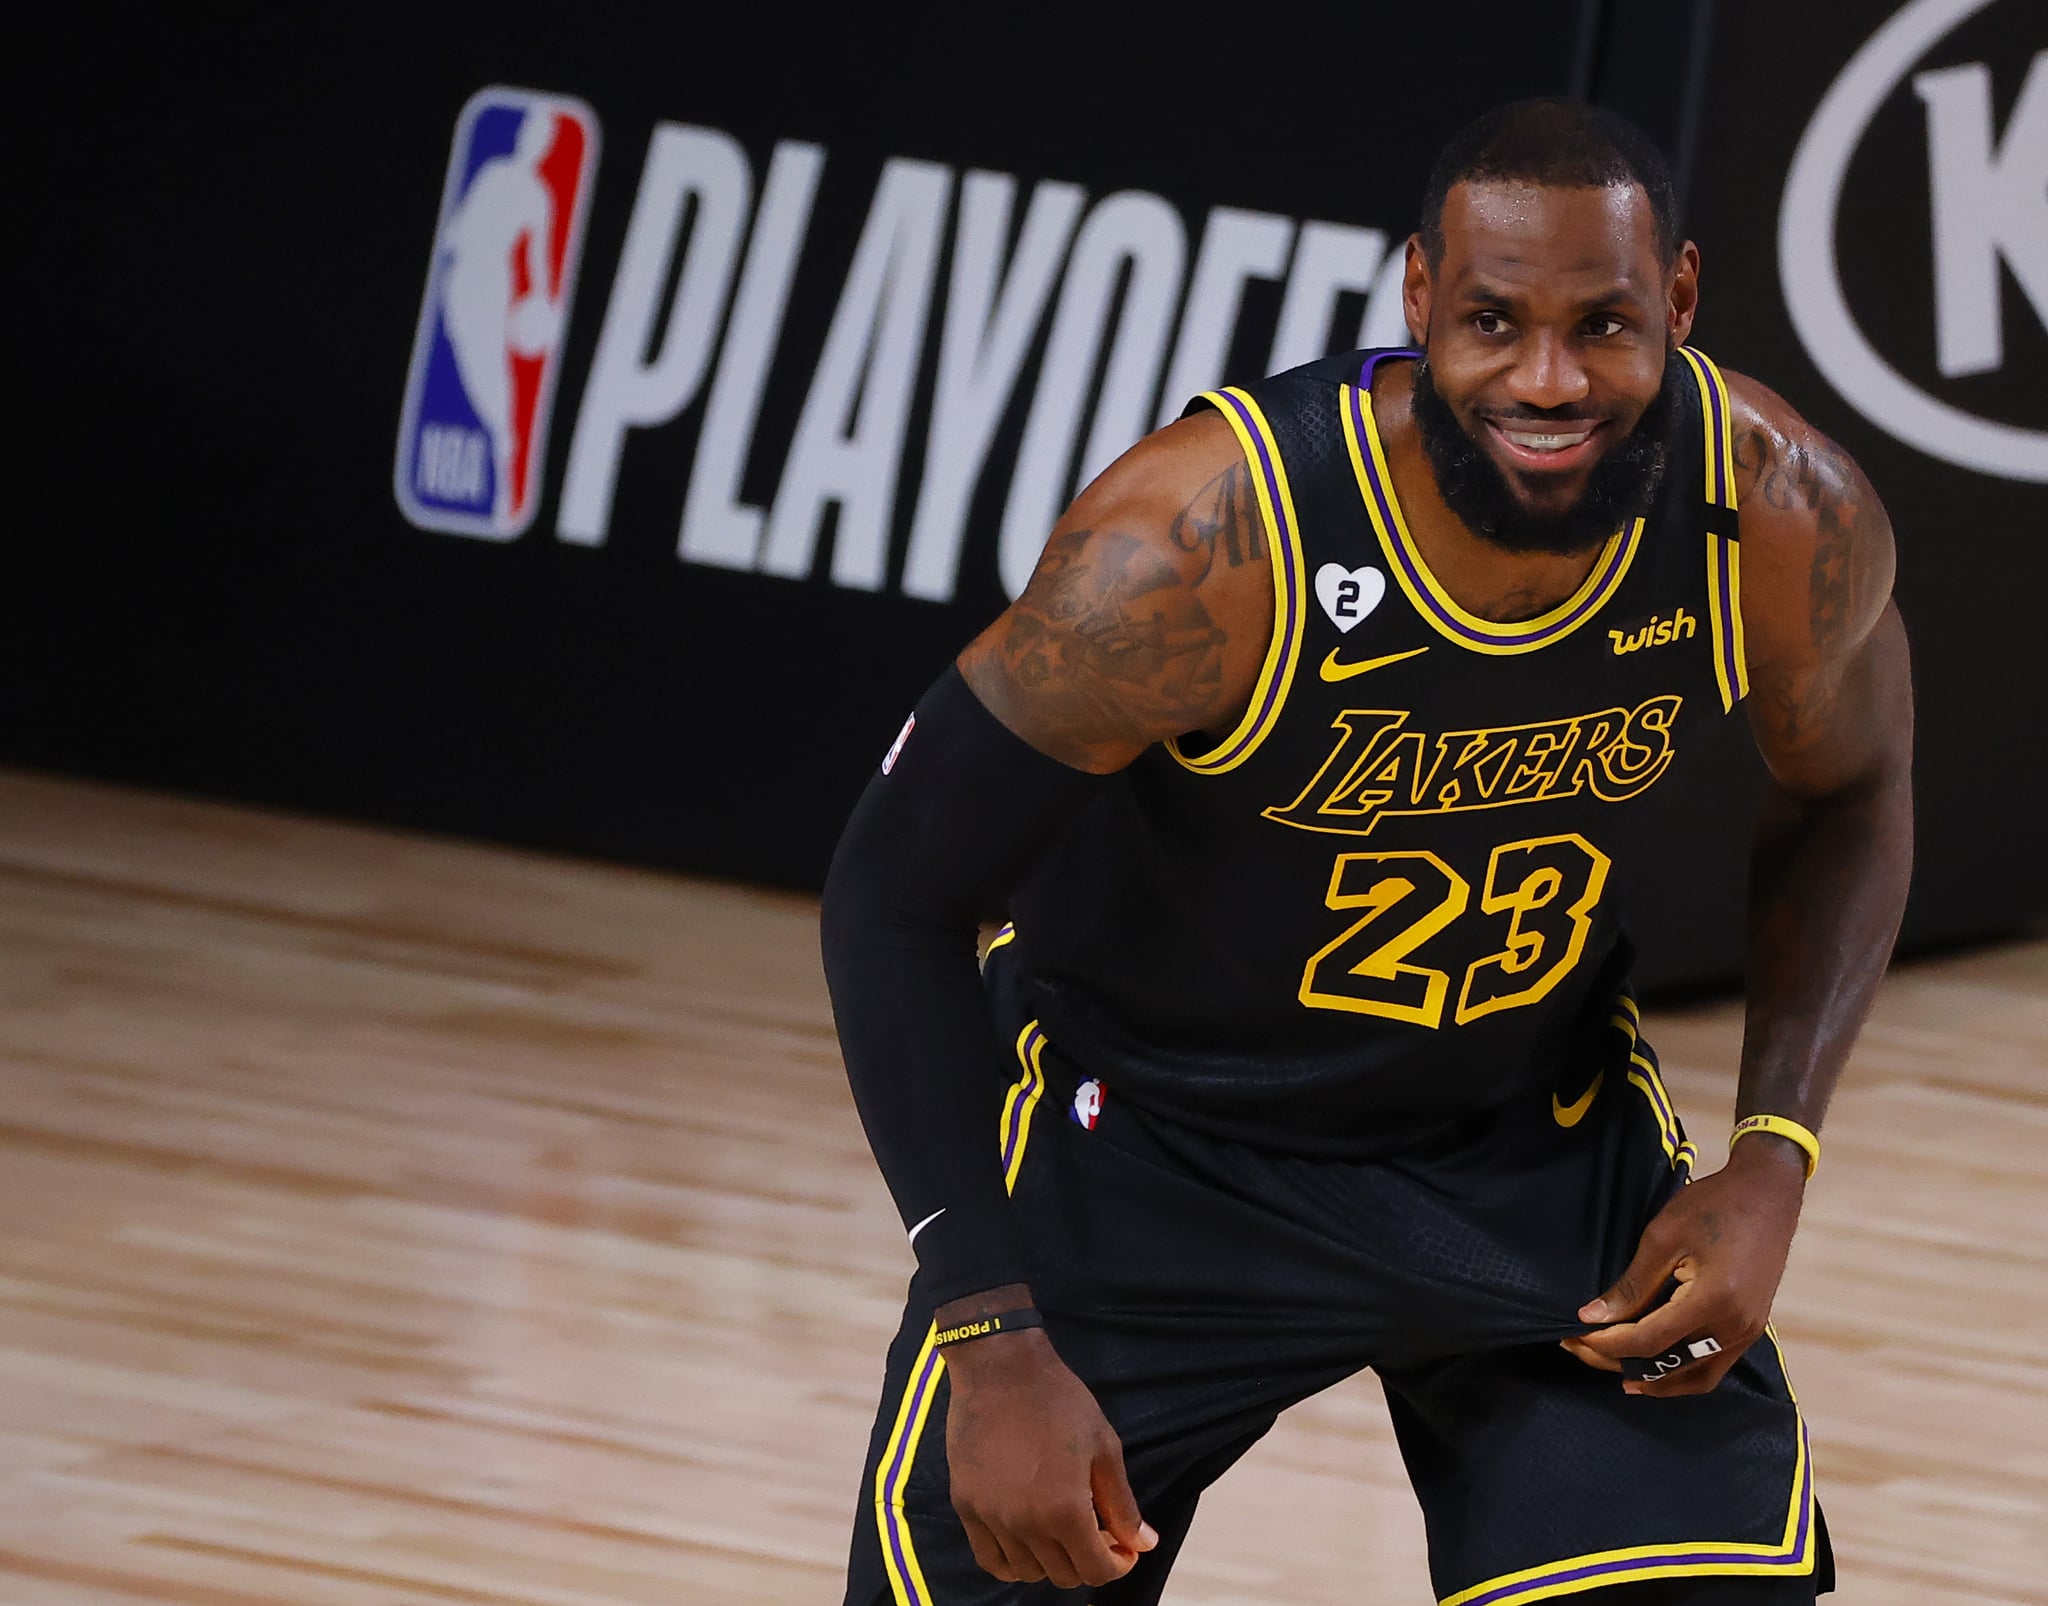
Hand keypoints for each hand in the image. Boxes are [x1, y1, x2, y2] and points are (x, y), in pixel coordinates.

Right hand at [938, 1288, 1157, 1586]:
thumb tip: (1144, 1545)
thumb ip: (1122, 1504)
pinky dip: (1013, 1562)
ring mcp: (991, 1517)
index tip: (1123, 1548)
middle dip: (1088, 1561)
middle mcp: (1026, 1523)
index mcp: (1065, 1510)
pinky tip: (1027, 1540)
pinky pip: (990, 1559)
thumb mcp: (1103, 1447)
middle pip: (1063, 1575)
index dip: (1118, 1565)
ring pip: (1027, 1572)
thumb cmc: (1058, 1401)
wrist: (1000, 1367)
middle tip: (1096, 1531)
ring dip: (1051, 1562)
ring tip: (1061, 1531)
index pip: (1096, 1571)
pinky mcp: (966, 1505)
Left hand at [1562, 1133, 1806, 1396]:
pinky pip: (1714, 1366)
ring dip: (1655, 1379)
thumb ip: (1631, 1285)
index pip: (1650, 1341)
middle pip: (1670, 1364)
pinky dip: (1682, 1372)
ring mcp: (1748, 1332)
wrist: (1767, 1193)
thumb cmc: (1712, 1206)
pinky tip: (1657, 1368)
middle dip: (1621, 1362)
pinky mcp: (1752, 1328)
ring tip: (1616, 1371)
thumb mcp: (1663, 1238)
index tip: (1574, 1337)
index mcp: (1713, 1302)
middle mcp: (1735, 1327)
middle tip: (1581, 1353)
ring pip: (1696, 1376)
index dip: (1608, 1344)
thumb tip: (1592, 1317)